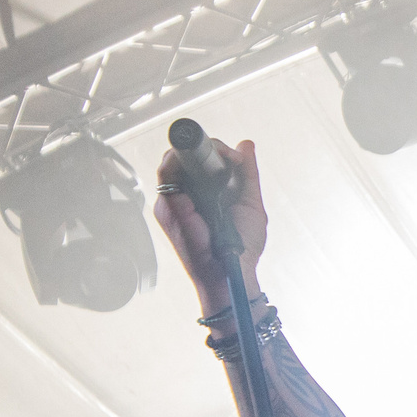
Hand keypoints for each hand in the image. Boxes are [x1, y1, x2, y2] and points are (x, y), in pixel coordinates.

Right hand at [152, 137, 267, 315]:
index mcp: (207, 191)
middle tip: (227, 156)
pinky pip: (165, 177)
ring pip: (172, 161)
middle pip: (185, 155)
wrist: (231, 271)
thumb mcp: (250, 203)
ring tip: (219, 158)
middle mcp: (187, 193)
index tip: (236, 158)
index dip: (216, 150)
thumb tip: (246, 145)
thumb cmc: (242, 244)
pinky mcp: (167, 208)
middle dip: (205, 148)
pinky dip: (181, 165)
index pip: (202, 159)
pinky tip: (204, 167)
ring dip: (195, 153)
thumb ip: (247, 174)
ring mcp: (174, 200)